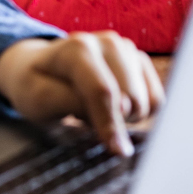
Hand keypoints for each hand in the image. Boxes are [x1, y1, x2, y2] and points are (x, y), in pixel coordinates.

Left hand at [0, 33, 164, 157]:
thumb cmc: (36, 86)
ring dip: (124, 117)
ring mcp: (126, 48)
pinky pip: (156, 99)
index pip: (103, 91)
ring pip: (146, 101)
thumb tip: (117, 120)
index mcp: (77, 48)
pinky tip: (114, 106)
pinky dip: (138, 111)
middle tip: (84, 117)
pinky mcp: (139, 59)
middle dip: (112, 120)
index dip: (111, 124)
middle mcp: (107, 42)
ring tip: (96, 109)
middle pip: (130, 99)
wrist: (39, 67)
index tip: (116, 151)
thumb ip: (72, 105)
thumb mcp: (39, 101)